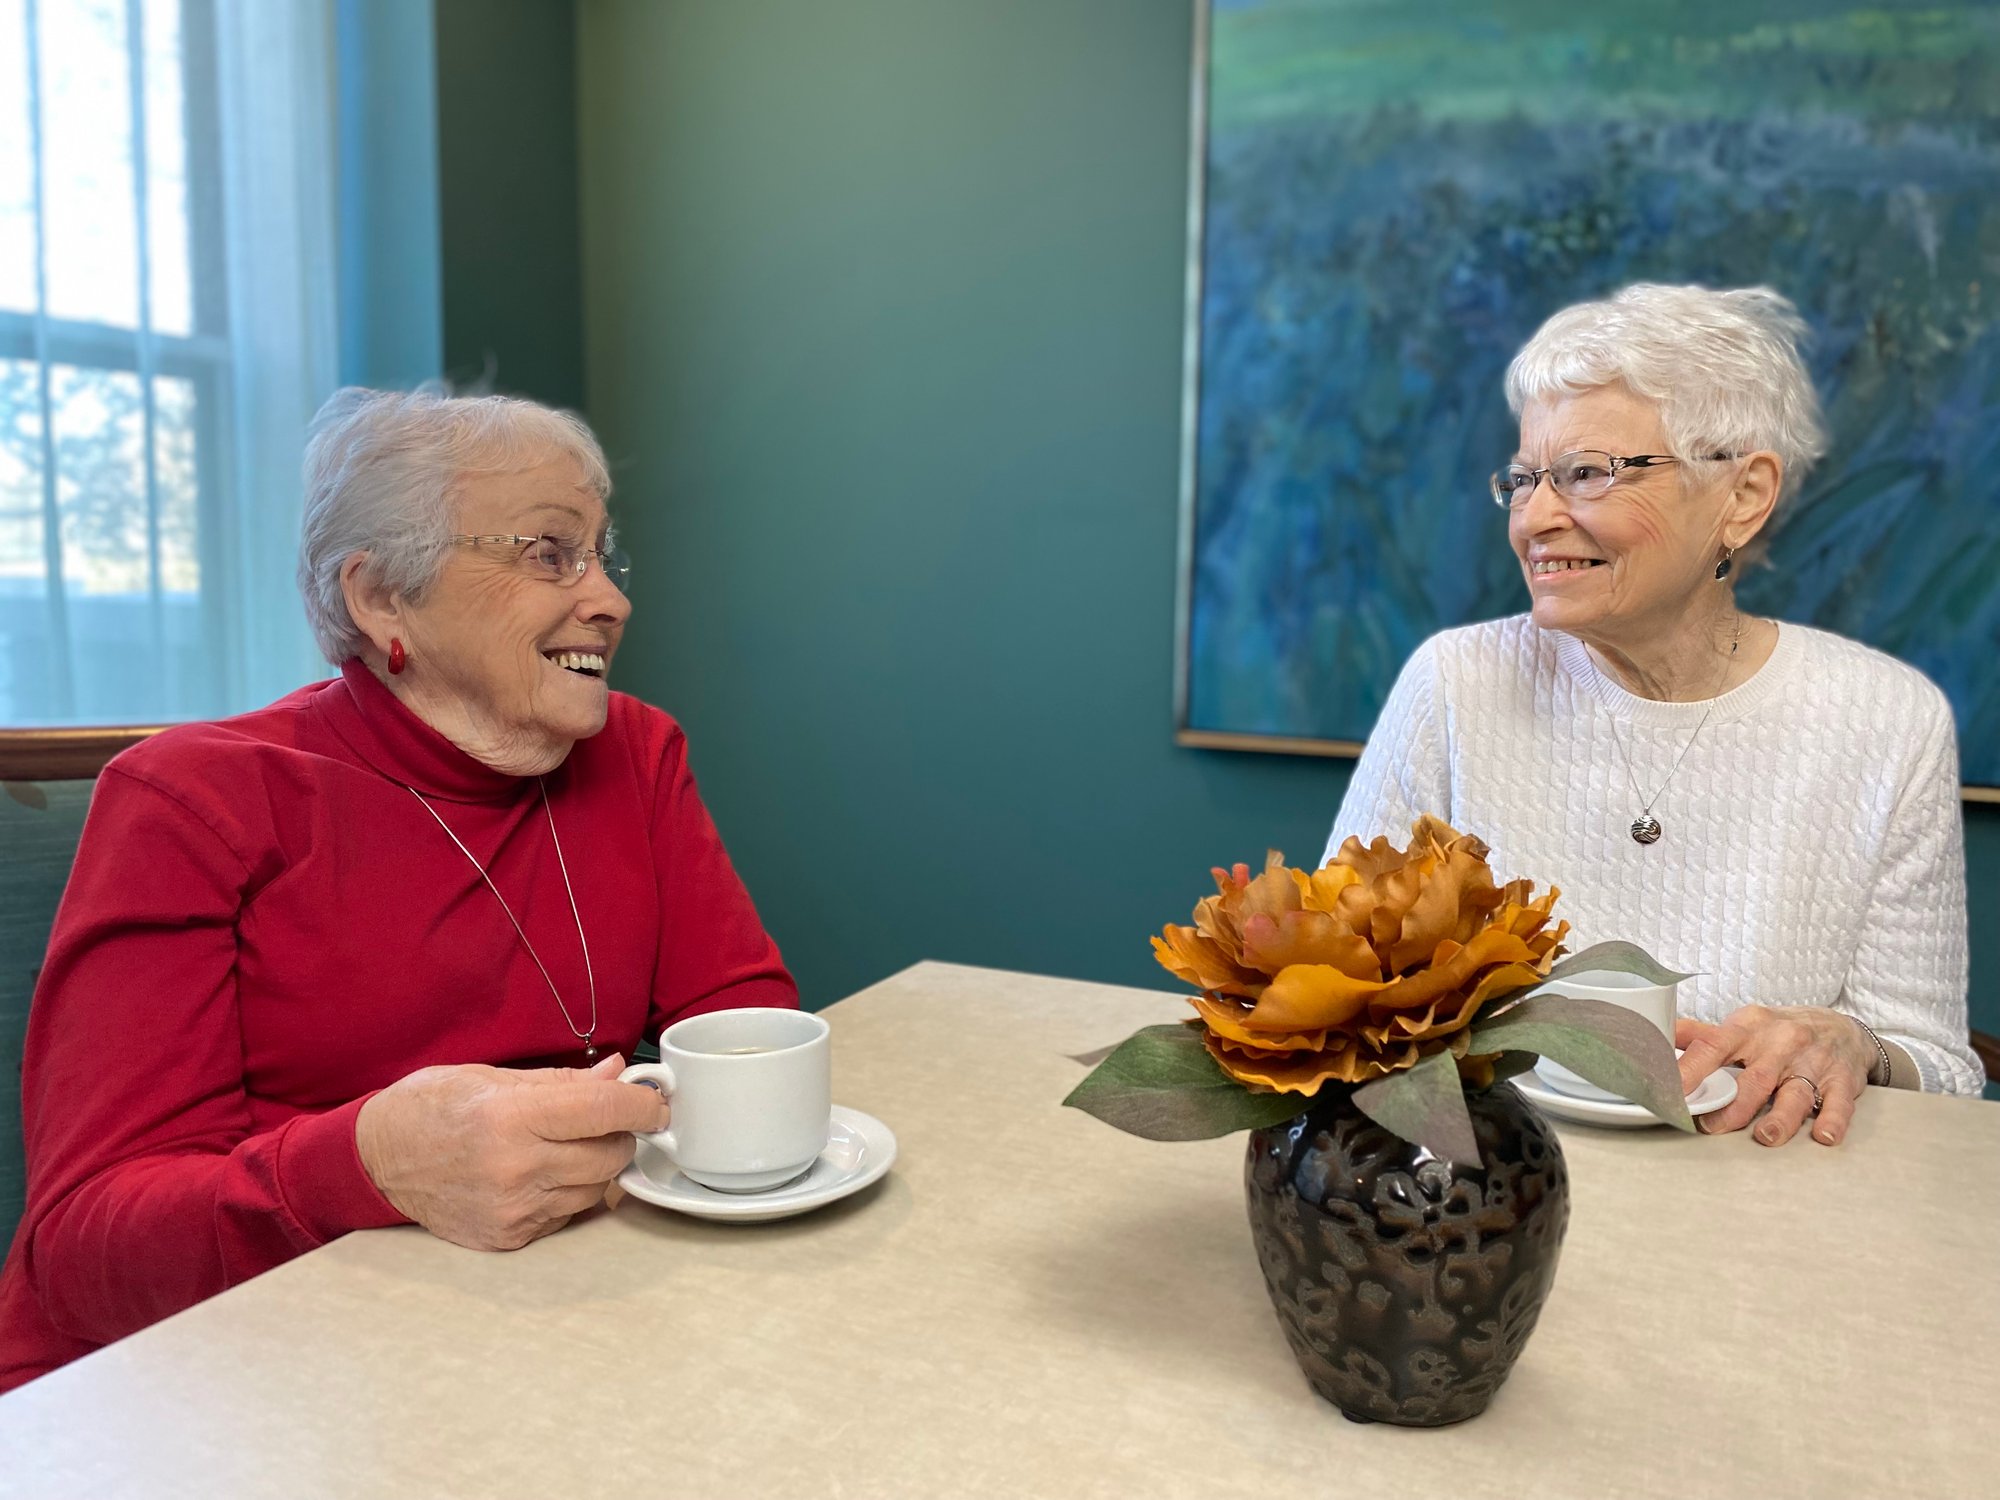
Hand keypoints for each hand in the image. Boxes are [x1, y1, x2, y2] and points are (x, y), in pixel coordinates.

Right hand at [355, 1052, 670, 1249]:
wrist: (376, 1160)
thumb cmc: (431, 1108)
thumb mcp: (493, 1078)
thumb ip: (563, 1081)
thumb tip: (617, 1075)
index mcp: (512, 1117)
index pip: (604, 1111)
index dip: (643, 1105)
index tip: (656, 1102)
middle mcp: (515, 1168)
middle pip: (610, 1156)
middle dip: (620, 1135)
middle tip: (605, 1120)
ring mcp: (512, 1209)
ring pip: (595, 1190)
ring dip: (597, 1167)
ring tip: (567, 1146)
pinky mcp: (508, 1237)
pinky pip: (566, 1214)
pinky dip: (569, 1192)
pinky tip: (542, 1173)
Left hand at [1676, 1007, 1875, 1147]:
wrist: (1842, 1027)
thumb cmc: (1780, 1031)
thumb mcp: (1742, 1026)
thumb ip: (1701, 1036)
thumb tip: (1655, 1037)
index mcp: (1749, 1027)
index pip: (1714, 1046)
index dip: (1691, 1069)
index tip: (1671, 1091)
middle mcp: (1781, 1043)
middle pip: (1755, 1078)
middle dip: (1733, 1107)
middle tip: (1711, 1128)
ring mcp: (1813, 1062)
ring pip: (1795, 1092)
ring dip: (1780, 1117)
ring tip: (1765, 1137)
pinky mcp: (1842, 1081)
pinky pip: (1839, 1103)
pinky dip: (1832, 1120)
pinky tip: (1824, 1136)